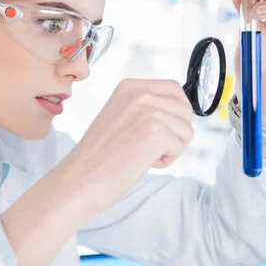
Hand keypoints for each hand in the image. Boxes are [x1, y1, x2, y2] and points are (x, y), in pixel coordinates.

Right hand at [63, 79, 193, 213]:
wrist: (79, 179)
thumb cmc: (99, 155)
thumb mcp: (120, 115)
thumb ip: (144, 107)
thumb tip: (179, 111)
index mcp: (129, 87)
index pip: (174, 89)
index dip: (176, 112)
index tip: (163, 129)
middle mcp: (139, 94)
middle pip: (185, 109)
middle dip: (175, 132)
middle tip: (150, 146)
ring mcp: (148, 112)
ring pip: (186, 130)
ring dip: (170, 147)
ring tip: (142, 154)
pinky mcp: (155, 133)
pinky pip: (180, 147)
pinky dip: (167, 160)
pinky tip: (144, 162)